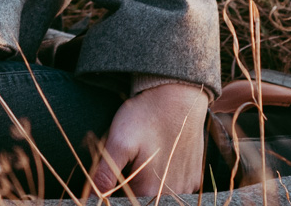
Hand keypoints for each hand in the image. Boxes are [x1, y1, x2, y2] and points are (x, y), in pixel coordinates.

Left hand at [90, 81, 208, 196]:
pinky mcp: (194, 176)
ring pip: (160, 193)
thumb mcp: (119, 141)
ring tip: (145, 155)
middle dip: (131, 183)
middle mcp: (173, 192)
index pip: (126, 200)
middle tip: (129, 158)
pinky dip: (166, 177)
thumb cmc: (145, 116)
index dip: (115, 189)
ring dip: (149, 180)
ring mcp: (187, 185)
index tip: (113, 171)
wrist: (177, 95)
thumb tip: (96, 193)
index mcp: (151, 189)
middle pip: (144, 197)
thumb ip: (106, 173)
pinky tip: (160, 157)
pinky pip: (176, 186)